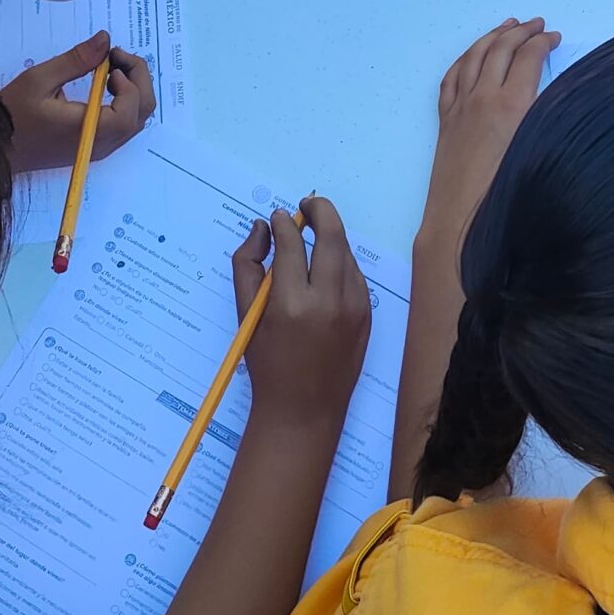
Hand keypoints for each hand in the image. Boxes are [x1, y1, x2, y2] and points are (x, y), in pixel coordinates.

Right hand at [0, 33, 153, 173]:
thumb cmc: (12, 115)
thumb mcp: (39, 80)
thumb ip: (76, 60)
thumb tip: (105, 39)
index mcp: (87, 132)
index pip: (130, 112)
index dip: (131, 82)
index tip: (111, 59)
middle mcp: (99, 145)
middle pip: (140, 114)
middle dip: (139, 79)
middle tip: (117, 56)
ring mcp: (98, 148)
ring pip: (135, 120)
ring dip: (133, 89)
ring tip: (111, 66)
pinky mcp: (93, 146)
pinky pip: (123, 124)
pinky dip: (124, 100)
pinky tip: (105, 83)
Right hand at [236, 196, 371, 428]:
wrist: (304, 409)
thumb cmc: (267, 364)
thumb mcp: (246, 317)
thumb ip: (248, 266)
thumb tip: (262, 228)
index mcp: (291, 303)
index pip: (291, 243)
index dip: (283, 223)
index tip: (277, 217)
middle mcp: (328, 301)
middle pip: (332, 235)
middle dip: (320, 210)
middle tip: (306, 205)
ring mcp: (354, 308)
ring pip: (347, 253)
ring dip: (331, 237)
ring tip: (314, 237)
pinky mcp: (367, 315)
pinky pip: (356, 275)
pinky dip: (341, 263)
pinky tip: (326, 268)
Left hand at [423, 18, 557, 248]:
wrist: (458, 221)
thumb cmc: (504, 195)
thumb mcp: (538, 153)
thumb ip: (545, 118)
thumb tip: (557, 95)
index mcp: (511, 105)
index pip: (528, 58)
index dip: (543, 42)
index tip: (555, 37)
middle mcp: (483, 98)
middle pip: (501, 49)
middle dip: (520, 32)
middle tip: (537, 24)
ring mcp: (460, 107)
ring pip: (474, 57)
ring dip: (492, 37)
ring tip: (507, 26)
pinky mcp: (445, 120)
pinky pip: (453, 77)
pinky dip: (466, 59)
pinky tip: (472, 56)